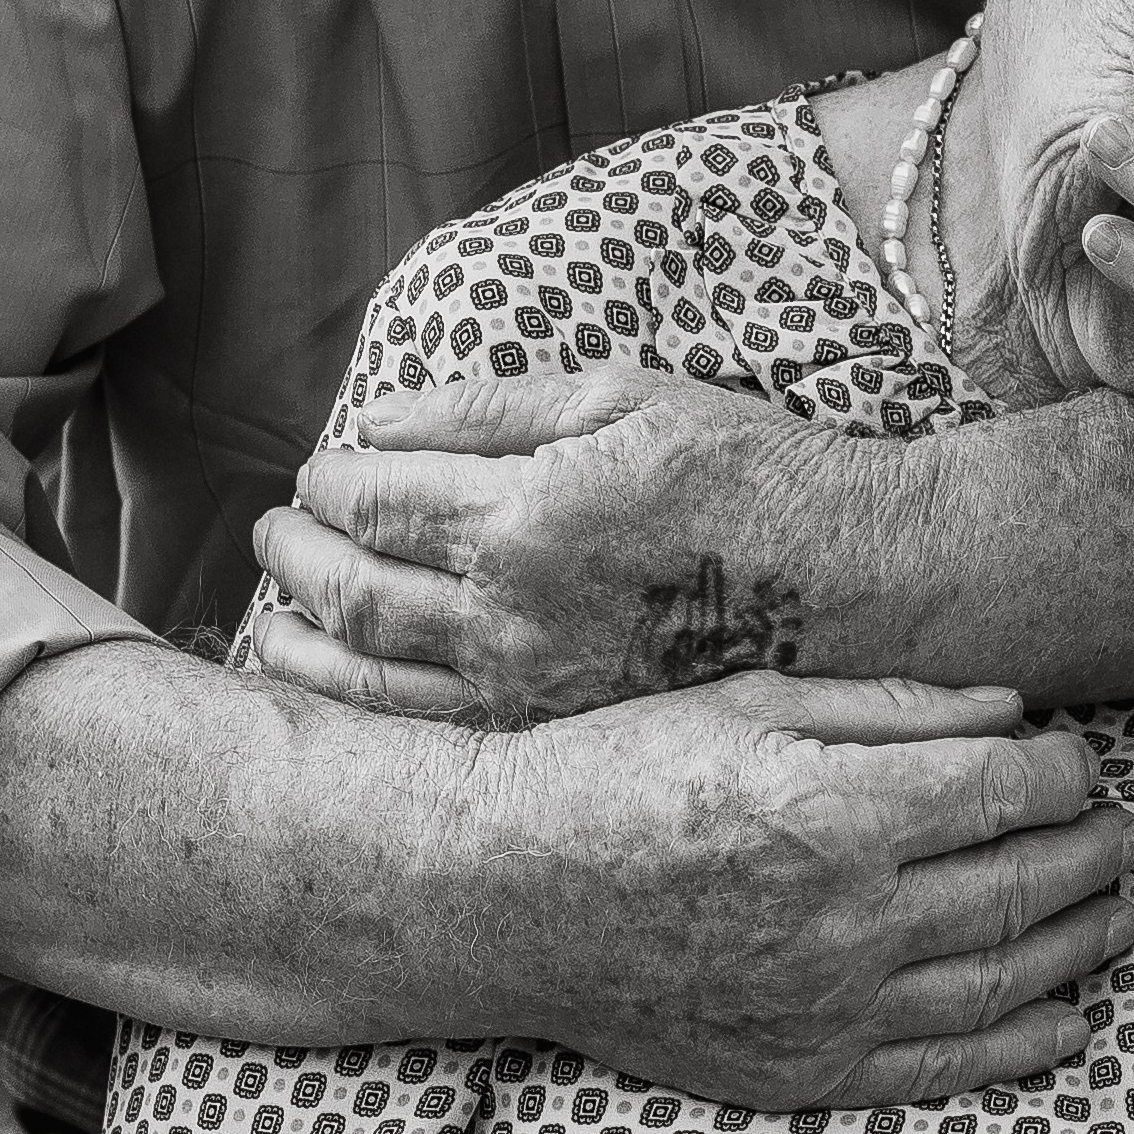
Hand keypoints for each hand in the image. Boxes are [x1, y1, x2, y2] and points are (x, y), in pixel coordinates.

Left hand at [252, 367, 879, 722]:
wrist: (858, 585)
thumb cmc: (750, 472)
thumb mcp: (626, 397)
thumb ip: (493, 407)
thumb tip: (378, 418)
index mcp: (524, 515)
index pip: (373, 499)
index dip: (327, 481)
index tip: (317, 468)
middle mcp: (513, 615)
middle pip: (353, 590)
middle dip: (297, 555)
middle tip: (275, 530)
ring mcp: (533, 689)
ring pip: (373, 675)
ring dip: (304, 640)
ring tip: (275, 615)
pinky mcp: (559, 736)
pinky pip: (428, 735)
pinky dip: (362, 709)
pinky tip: (340, 690)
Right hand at [510, 671, 1133, 1106]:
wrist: (510, 894)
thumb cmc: (622, 774)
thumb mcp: (749, 701)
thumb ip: (889, 707)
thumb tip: (1015, 710)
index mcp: (833, 809)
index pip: (1007, 792)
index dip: (1067, 773)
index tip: (1078, 760)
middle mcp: (844, 919)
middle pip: (1024, 885)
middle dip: (1096, 853)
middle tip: (1132, 832)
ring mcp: (828, 1007)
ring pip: (1004, 979)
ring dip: (1085, 943)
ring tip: (1125, 911)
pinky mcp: (805, 1070)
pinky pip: (944, 1067)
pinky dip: (1021, 1046)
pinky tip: (1069, 1019)